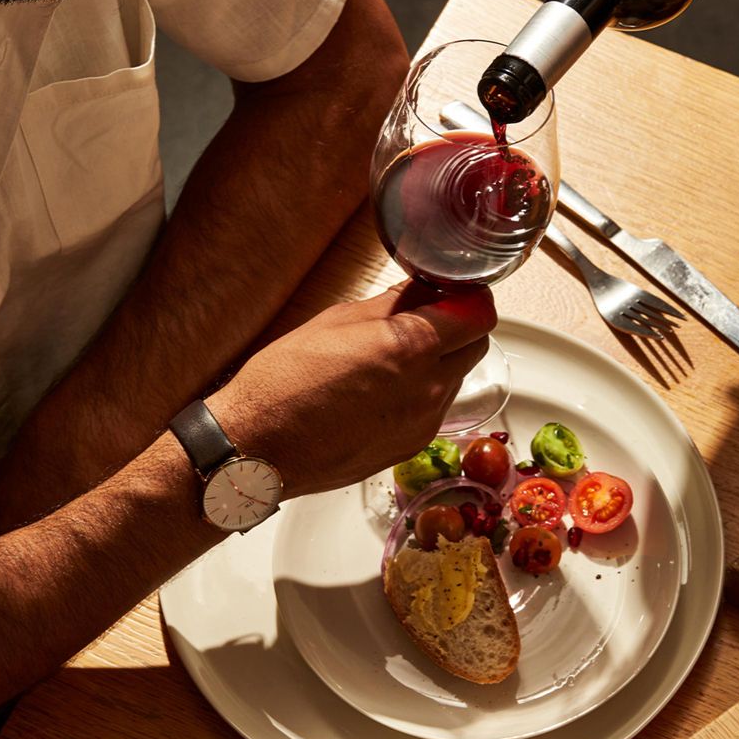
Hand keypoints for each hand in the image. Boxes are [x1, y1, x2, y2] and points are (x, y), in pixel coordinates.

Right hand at [207, 282, 496, 497]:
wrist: (258, 448)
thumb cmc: (283, 382)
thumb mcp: (337, 321)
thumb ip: (392, 304)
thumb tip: (421, 290)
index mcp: (412, 347)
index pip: (480, 314)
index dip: (469, 298)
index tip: (453, 292)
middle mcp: (428, 389)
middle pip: (476, 346)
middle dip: (458, 328)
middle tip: (425, 316)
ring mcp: (423, 423)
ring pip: (455, 379)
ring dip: (438, 361)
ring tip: (392, 355)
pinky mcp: (410, 447)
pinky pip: (434, 410)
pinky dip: (420, 392)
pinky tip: (382, 389)